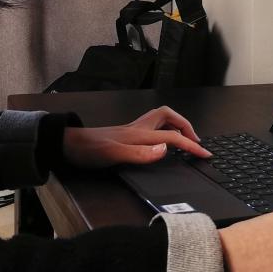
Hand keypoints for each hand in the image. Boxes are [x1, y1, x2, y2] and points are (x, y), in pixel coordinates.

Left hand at [61, 105, 211, 168]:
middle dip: (186, 125)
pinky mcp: (124, 135)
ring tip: (183, 140)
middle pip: (168, 116)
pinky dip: (161, 132)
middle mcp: (137, 129)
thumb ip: (140, 153)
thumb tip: (166, 149)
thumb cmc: (88, 151)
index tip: (205, 154)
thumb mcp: (113, 155)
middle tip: (195, 141)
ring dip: (174, 126)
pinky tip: (158, 143)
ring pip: (159, 120)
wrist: (66, 145)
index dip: (191, 145)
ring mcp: (130, 130)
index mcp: (139, 135)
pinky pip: (150, 128)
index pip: (173, 137)